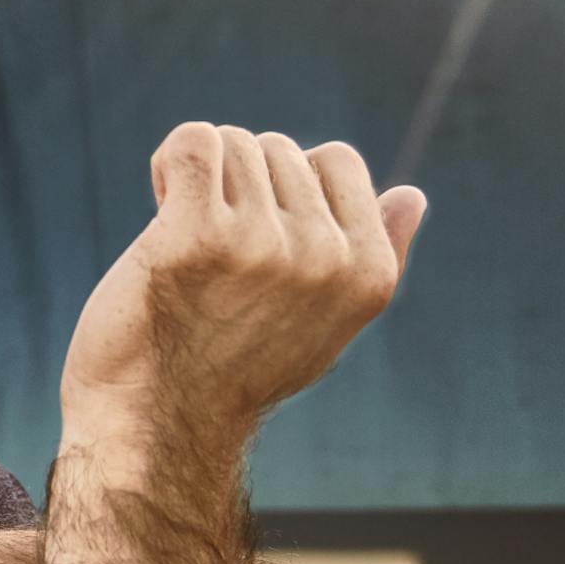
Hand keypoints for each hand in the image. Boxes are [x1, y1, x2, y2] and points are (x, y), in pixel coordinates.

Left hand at [62, 123, 426, 444]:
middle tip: (208, 250)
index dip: (285, 183)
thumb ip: (371, 256)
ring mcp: (264, 245)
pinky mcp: (198, 237)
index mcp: (368, 273)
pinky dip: (169, 161)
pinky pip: (192, 143)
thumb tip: (410, 196)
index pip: (337, 160)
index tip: (256, 230)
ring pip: (231, 142)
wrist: (154, 421)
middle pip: (277, 147)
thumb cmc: (230, 365)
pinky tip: (159, 199)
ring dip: (197, 179)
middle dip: (236, 184)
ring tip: (182, 238)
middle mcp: (326, 257)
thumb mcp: (322, 322)